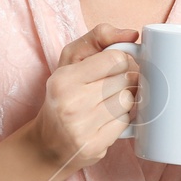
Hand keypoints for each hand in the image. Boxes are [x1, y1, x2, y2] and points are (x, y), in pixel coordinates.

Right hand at [28, 23, 140, 177]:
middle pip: (125, 80)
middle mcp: (72, 103)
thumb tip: (132, 35)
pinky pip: (126, 123)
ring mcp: (83, 127)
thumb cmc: (63, 94)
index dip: (119, 61)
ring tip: (107, 103)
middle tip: (109, 86)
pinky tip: (106, 119)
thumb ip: (99, 37)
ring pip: (128, 101)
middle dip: (123, 80)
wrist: (48, 142)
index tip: (112, 67)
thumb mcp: (71, 60)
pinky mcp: (95, 146)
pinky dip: (121, 119)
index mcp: (64, 79)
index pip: (115, 59)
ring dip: (123, 100)